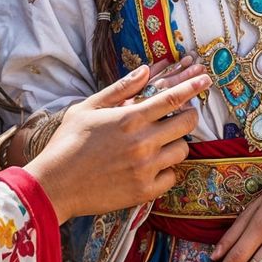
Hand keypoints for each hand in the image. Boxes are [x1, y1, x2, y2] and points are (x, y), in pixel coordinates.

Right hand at [24, 63, 207, 221]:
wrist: (54, 186)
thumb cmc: (68, 143)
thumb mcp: (88, 108)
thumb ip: (120, 89)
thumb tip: (145, 70)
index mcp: (129, 119)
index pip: (172, 98)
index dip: (193, 86)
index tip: (206, 78)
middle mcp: (142, 143)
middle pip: (185, 123)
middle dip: (187, 116)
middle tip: (179, 117)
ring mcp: (145, 169)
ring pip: (182, 150)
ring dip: (176, 143)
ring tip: (160, 143)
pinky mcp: (144, 192)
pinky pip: (172, 177)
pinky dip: (167, 170)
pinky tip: (152, 166)